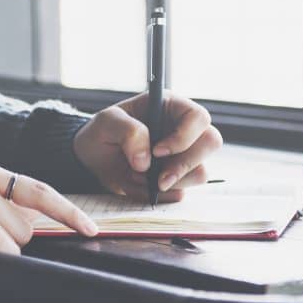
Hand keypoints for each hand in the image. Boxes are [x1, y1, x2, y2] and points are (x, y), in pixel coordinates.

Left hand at [73, 91, 222, 201]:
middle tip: (158, 178)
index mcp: (171, 107)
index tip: (158, 151)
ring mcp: (183, 156)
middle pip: (211, 143)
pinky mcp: (177, 179)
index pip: (198, 117)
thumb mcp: (106, 123)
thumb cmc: (101, 134)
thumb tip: (147, 160)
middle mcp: (183, 130)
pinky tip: (140, 185)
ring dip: (169, 182)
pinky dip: (160, 194)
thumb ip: (128, 132)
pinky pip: (182, 191)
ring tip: (138, 177)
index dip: (184, 137)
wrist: (92, 162)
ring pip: (200, 172)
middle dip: (185, 165)